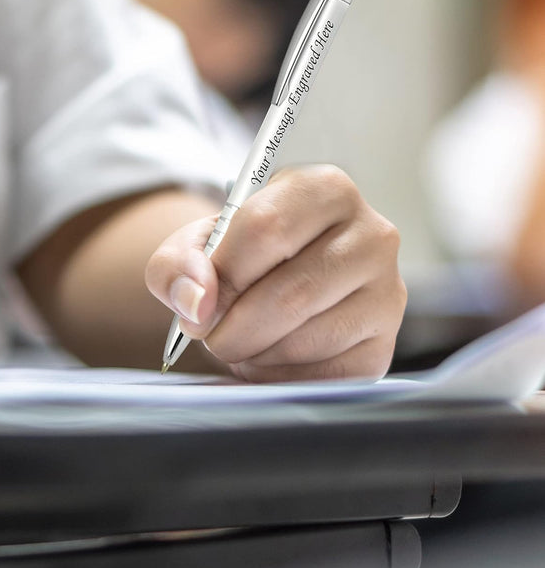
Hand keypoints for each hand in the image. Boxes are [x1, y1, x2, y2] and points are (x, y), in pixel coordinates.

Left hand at [145, 165, 405, 381]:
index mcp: (324, 189)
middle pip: (289, 294)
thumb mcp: (199, 244)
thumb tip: (197, 303)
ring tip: (241, 339)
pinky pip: (323, 378)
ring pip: (305, 340)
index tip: (199, 303)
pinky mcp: (383, 346)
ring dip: (254, 354)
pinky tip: (268, 357)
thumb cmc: (241, 256)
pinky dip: (278, 377)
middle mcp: (371, 235)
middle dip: (232, 328)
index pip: (266, 229)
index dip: (221, 276)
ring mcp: (387, 293)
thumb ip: (179, 262)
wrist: (276, 280)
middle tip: (210, 334)